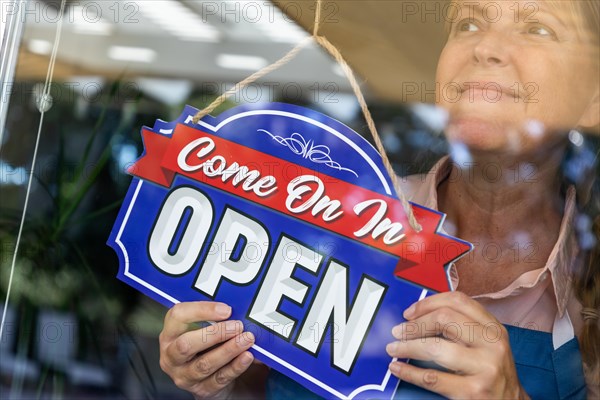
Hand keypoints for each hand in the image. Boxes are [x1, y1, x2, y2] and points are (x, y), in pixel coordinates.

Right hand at [159, 301, 255, 398]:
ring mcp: (184, 375)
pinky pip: (219, 378)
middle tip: (237, 326)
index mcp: (170, 332)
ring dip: (228, 350)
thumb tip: (239, 308)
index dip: (202, 310)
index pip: (178, 316)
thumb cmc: (209, 345)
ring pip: (204, 364)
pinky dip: (235, 367)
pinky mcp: (201, 390)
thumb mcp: (206, 328)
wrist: (214, 377)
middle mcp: (171, 355)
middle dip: (215, 334)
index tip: (226, 309)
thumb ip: (215, 318)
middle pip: (185, 344)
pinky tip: (247, 356)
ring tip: (247, 339)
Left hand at [386, 292, 528, 398]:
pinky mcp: (473, 392)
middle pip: (445, 319)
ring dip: (407, 346)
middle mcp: (492, 345)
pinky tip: (398, 368)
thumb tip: (418, 317)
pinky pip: (432, 378)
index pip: (458, 301)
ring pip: (436, 348)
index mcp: (493, 328)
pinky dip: (409, 372)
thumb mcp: (487, 344)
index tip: (410, 312)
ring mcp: (484, 368)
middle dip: (415, 325)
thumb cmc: (492, 373)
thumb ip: (462, 327)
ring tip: (393, 348)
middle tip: (398, 331)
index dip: (428, 303)